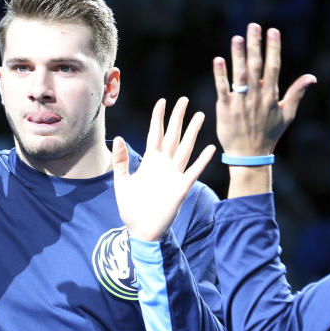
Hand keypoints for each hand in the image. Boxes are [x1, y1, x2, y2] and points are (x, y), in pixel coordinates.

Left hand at [112, 97, 215, 241]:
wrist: (141, 230)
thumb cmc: (131, 208)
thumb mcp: (122, 181)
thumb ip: (121, 161)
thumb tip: (119, 138)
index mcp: (150, 161)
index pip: (155, 134)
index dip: (158, 118)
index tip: (162, 101)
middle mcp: (164, 164)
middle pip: (172, 136)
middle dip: (178, 118)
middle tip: (184, 100)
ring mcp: (174, 175)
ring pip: (185, 148)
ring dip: (192, 132)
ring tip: (200, 115)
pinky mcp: (181, 188)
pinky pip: (193, 171)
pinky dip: (201, 160)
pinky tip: (210, 148)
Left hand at [213, 23, 315, 155]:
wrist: (248, 155)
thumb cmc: (269, 134)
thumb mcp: (287, 115)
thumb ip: (296, 93)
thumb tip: (312, 77)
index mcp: (271, 96)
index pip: (273, 67)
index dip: (273, 48)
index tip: (273, 31)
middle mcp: (256, 97)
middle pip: (256, 67)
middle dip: (255, 45)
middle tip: (253, 26)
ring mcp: (240, 102)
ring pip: (239, 75)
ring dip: (238, 55)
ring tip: (237, 37)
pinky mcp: (225, 108)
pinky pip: (222, 89)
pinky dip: (220, 75)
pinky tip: (218, 60)